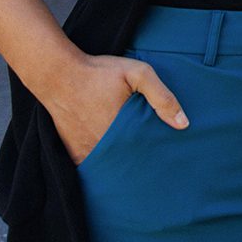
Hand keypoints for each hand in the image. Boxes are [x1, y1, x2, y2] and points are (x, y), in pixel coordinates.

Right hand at [46, 53, 185, 164]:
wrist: (59, 75)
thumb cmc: (100, 72)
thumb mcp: (138, 74)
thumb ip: (161, 97)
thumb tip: (183, 124)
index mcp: (124, 130)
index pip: (148, 153)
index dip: (159, 155)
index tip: (169, 157)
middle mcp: (105, 145)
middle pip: (131, 164)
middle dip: (144, 165)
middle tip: (157, 168)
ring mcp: (88, 151)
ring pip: (112, 167)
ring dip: (124, 168)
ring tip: (138, 169)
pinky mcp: (74, 152)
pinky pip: (92, 167)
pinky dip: (103, 167)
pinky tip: (113, 164)